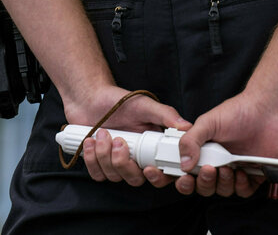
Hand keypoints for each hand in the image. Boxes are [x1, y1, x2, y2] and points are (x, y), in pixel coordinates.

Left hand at [64, 85, 190, 187]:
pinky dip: (92, 159)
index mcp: (152, 149)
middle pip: (136, 179)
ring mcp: (117, 163)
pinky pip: (98, 174)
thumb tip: (187, 127)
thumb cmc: (119, 101)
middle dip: (124, 163)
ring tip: (102, 133)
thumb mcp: (144, 105)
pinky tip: (90, 141)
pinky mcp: (99, 164)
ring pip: (114, 177)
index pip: (162, 173)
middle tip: (118, 141)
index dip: (158, 177)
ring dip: (105, 156)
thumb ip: (165, 115)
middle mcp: (136, 159)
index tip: (149, 168)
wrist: (90, 98)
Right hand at [175, 90, 277, 197]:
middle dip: (203, 182)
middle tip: (209, 169)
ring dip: (222, 183)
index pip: (187, 172)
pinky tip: (242, 172)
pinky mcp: (253, 175)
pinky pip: (243, 191)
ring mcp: (234, 169)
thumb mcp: (207, 123)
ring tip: (227, 168)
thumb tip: (183, 163)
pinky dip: (240, 186)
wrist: (267, 111)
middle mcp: (217, 162)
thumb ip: (190, 141)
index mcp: (202, 151)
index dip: (183, 180)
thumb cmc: (238, 112)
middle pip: (203, 186)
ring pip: (222, 190)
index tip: (184, 178)